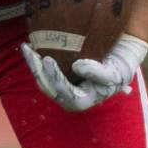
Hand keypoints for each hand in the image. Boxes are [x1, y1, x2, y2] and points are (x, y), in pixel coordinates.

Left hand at [21, 34, 147, 111]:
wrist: (120, 63)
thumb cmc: (119, 70)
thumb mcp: (115, 74)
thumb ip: (98, 73)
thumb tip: (77, 67)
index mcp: (79, 101)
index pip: (62, 90)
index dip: (53, 76)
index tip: (47, 59)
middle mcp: (66, 98)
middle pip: (46, 85)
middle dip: (37, 68)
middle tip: (30, 51)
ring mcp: (60, 88)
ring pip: (41, 78)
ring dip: (33, 63)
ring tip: (26, 47)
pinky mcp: (57, 78)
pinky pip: (43, 71)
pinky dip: (37, 59)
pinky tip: (30, 46)